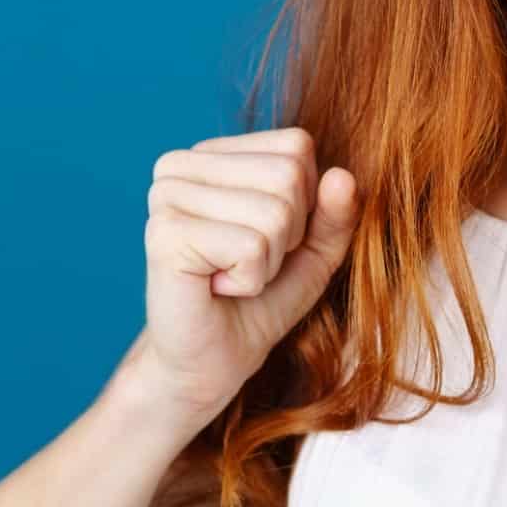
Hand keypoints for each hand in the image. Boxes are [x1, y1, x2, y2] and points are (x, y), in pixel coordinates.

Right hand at [130, 126, 358, 427]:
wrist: (213, 360)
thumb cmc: (260, 299)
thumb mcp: (315, 249)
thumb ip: (336, 210)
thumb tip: (341, 175)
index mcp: (211, 154)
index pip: (295, 146)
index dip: (304, 202)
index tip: (266, 237)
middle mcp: (180, 165)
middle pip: (287, 175)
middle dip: (287, 234)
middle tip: (248, 263)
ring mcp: (166, 196)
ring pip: (273, 212)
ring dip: (268, 261)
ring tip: (231, 276)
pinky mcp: (165, 234)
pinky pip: (251, 246)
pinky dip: (250, 280)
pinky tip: (216, 287)